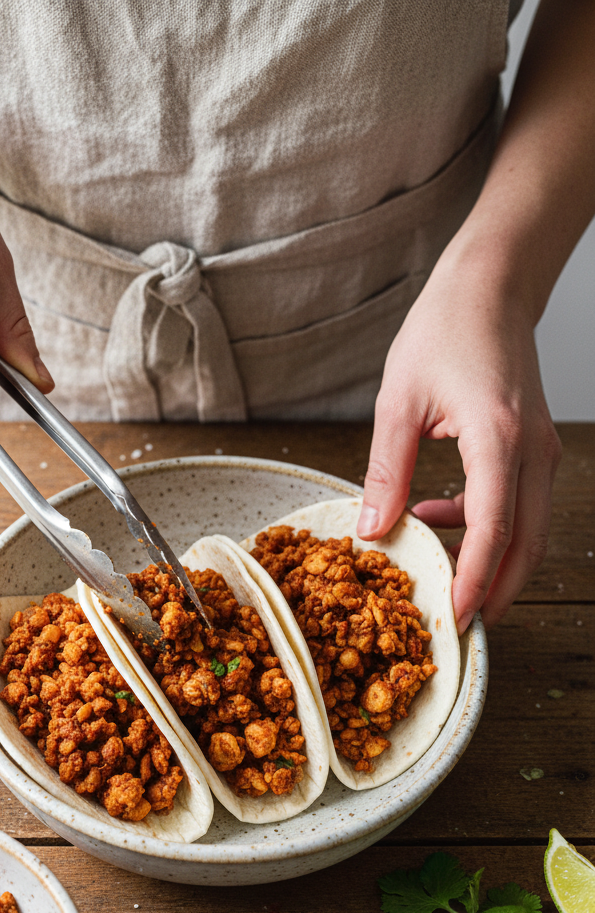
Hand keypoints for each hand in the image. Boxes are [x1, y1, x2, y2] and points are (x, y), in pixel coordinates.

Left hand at [358, 247, 561, 632]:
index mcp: (499, 441)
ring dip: (485, 559)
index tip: (453, 622)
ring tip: (433, 571)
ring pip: (526, 530)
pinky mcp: (533, 446)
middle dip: (493, 593)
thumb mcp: (398, 403)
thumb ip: (386, 473)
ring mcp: (540, 450)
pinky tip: (433, 514)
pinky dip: (482, 525)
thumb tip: (372, 532)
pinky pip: (517, 504)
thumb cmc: (445, 330)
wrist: (491, 286)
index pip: (493, 533)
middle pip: (525, 546)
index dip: (473, 584)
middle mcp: (532, 451)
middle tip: (456, 626)